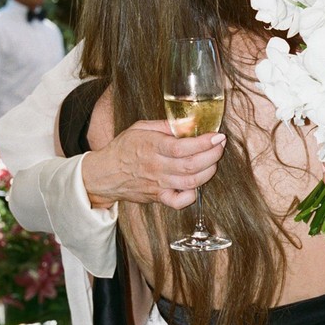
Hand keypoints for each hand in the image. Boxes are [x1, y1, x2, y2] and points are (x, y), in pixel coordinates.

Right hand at [81, 120, 226, 209]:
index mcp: (151, 146)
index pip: (183, 147)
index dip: (205, 143)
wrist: (105, 174)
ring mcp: (158, 184)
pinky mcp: (158, 197)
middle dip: (213, 155)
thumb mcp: (140, 128)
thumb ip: (165, 125)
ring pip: (191, 182)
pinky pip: (179, 202)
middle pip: (191, 165)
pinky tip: (197, 184)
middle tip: (220, 146)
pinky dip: (192, 195)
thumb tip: (189, 122)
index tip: (218, 136)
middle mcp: (156, 167)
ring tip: (214, 161)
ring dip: (208, 172)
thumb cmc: (124, 148)